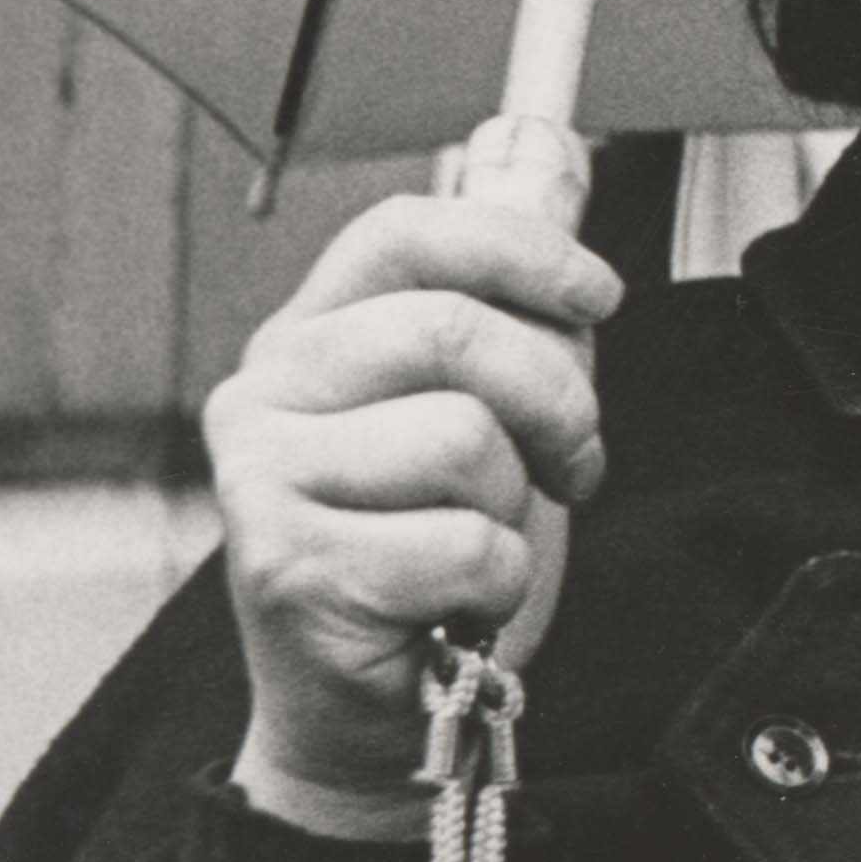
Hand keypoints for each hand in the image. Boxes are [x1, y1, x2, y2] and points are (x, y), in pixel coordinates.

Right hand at [198, 122, 611, 836]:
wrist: (376, 713)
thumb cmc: (434, 549)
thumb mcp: (489, 401)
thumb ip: (507, 283)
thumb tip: (549, 148)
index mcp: (309, 336)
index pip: (409, 230)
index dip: (525, 250)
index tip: (598, 297)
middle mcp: (263, 394)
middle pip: (458, 332)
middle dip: (558, 403)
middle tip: (569, 464)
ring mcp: (262, 481)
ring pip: (466, 439)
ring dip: (517, 505)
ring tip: (477, 541)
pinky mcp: (288, 569)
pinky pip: (467, 541)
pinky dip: (496, 581)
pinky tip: (449, 604)